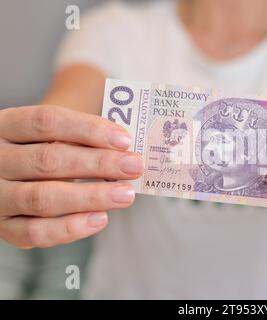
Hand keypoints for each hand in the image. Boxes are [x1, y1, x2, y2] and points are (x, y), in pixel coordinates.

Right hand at [0, 106, 142, 247]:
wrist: (10, 176)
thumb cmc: (43, 149)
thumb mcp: (53, 135)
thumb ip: (82, 139)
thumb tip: (126, 152)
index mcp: (6, 126)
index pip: (46, 121)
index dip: (88, 129)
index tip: (124, 139)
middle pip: (48, 160)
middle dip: (98, 164)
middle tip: (134, 166)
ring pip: (43, 198)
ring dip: (91, 197)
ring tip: (126, 194)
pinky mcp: (3, 227)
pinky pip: (36, 232)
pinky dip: (72, 228)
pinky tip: (101, 218)